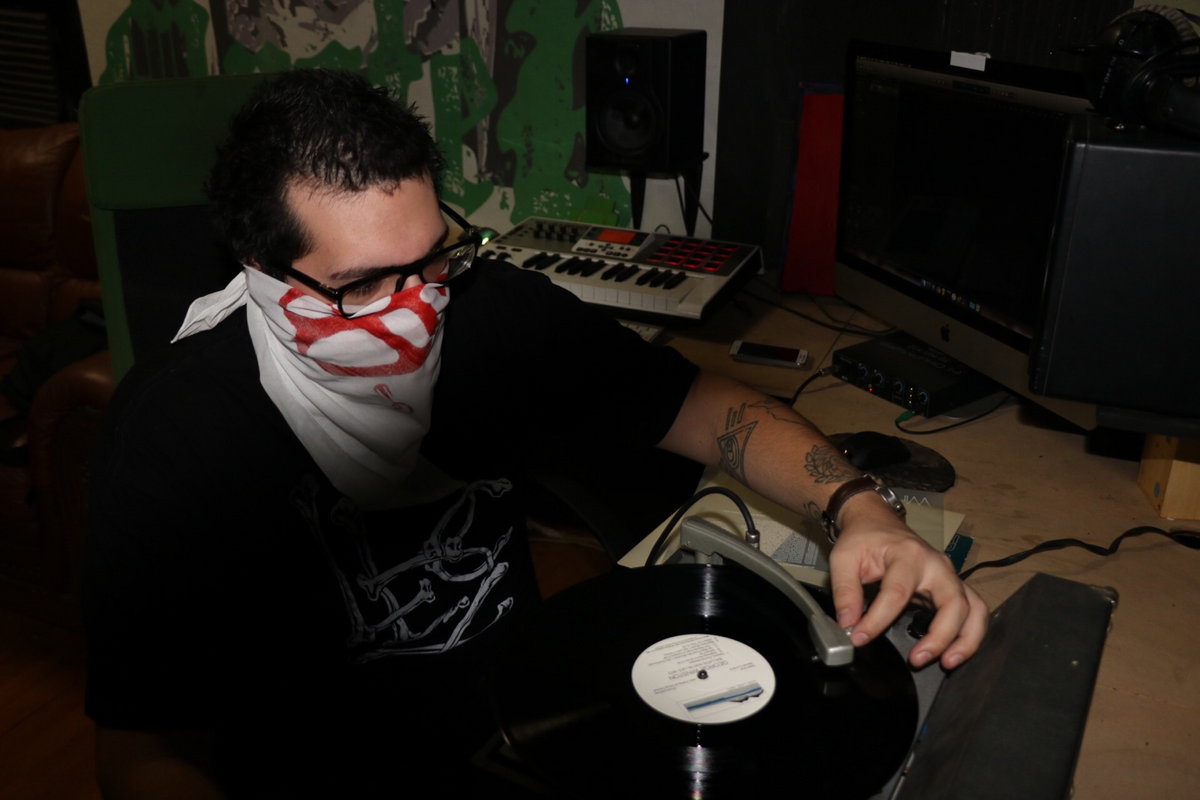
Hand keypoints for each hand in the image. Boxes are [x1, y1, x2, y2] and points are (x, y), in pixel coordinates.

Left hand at [826, 495, 987, 668]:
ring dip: (966, 640)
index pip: (897, 593)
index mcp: (908, 555)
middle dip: (940, 636)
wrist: (877, 522)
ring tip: (947, 663)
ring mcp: (949, 576)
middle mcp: (936, 565)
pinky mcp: (953, 588)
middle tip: (917, 660)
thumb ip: (845, 591)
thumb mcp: (844, 558)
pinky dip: (970, 635)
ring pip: (974, 609)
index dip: (878, 620)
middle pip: (953, 602)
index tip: (859, 638)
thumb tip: (848, 624)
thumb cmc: (864, 539)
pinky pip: (974, 613)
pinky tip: (953, 654)